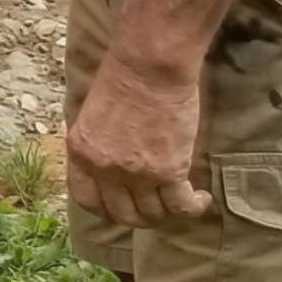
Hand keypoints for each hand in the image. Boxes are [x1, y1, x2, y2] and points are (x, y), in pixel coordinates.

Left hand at [66, 55, 213, 228]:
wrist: (150, 65)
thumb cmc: (123, 77)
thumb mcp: (93, 114)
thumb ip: (97, 143)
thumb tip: (109, 165)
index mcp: (81, 152)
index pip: (86, 200)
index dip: (105, 209)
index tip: (120, 205)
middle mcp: (104, 168)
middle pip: (121, 214)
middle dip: (139, 217)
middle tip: (154, 207)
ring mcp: (135, 174)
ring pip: (152, 215)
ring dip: (167, 213)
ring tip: (180, 200)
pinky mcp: (168, 172)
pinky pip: (181, 206)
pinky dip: (193, 208)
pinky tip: (200, 198)